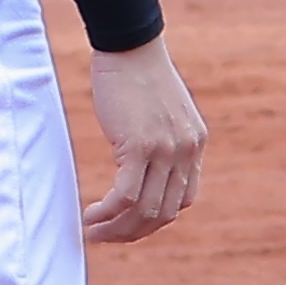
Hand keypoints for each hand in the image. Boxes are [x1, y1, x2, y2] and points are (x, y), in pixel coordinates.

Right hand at [84, 35, 205, 242]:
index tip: (128, 224)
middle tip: (105, 237)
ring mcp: (166, 150)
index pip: (184, 200)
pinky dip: (107, 213)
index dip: (155, 219)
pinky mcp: (140, 146)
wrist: (130, 47)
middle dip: (133, 233)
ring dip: (117, 229)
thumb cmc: (138, 77)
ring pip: (145, 210)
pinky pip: (126, 195)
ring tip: (92, 231)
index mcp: (195, 145)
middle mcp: (186, 151)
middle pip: (165, 212)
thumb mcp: (164, 114)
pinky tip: (90, 216)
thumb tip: (145, 165)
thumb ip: (163, 141)